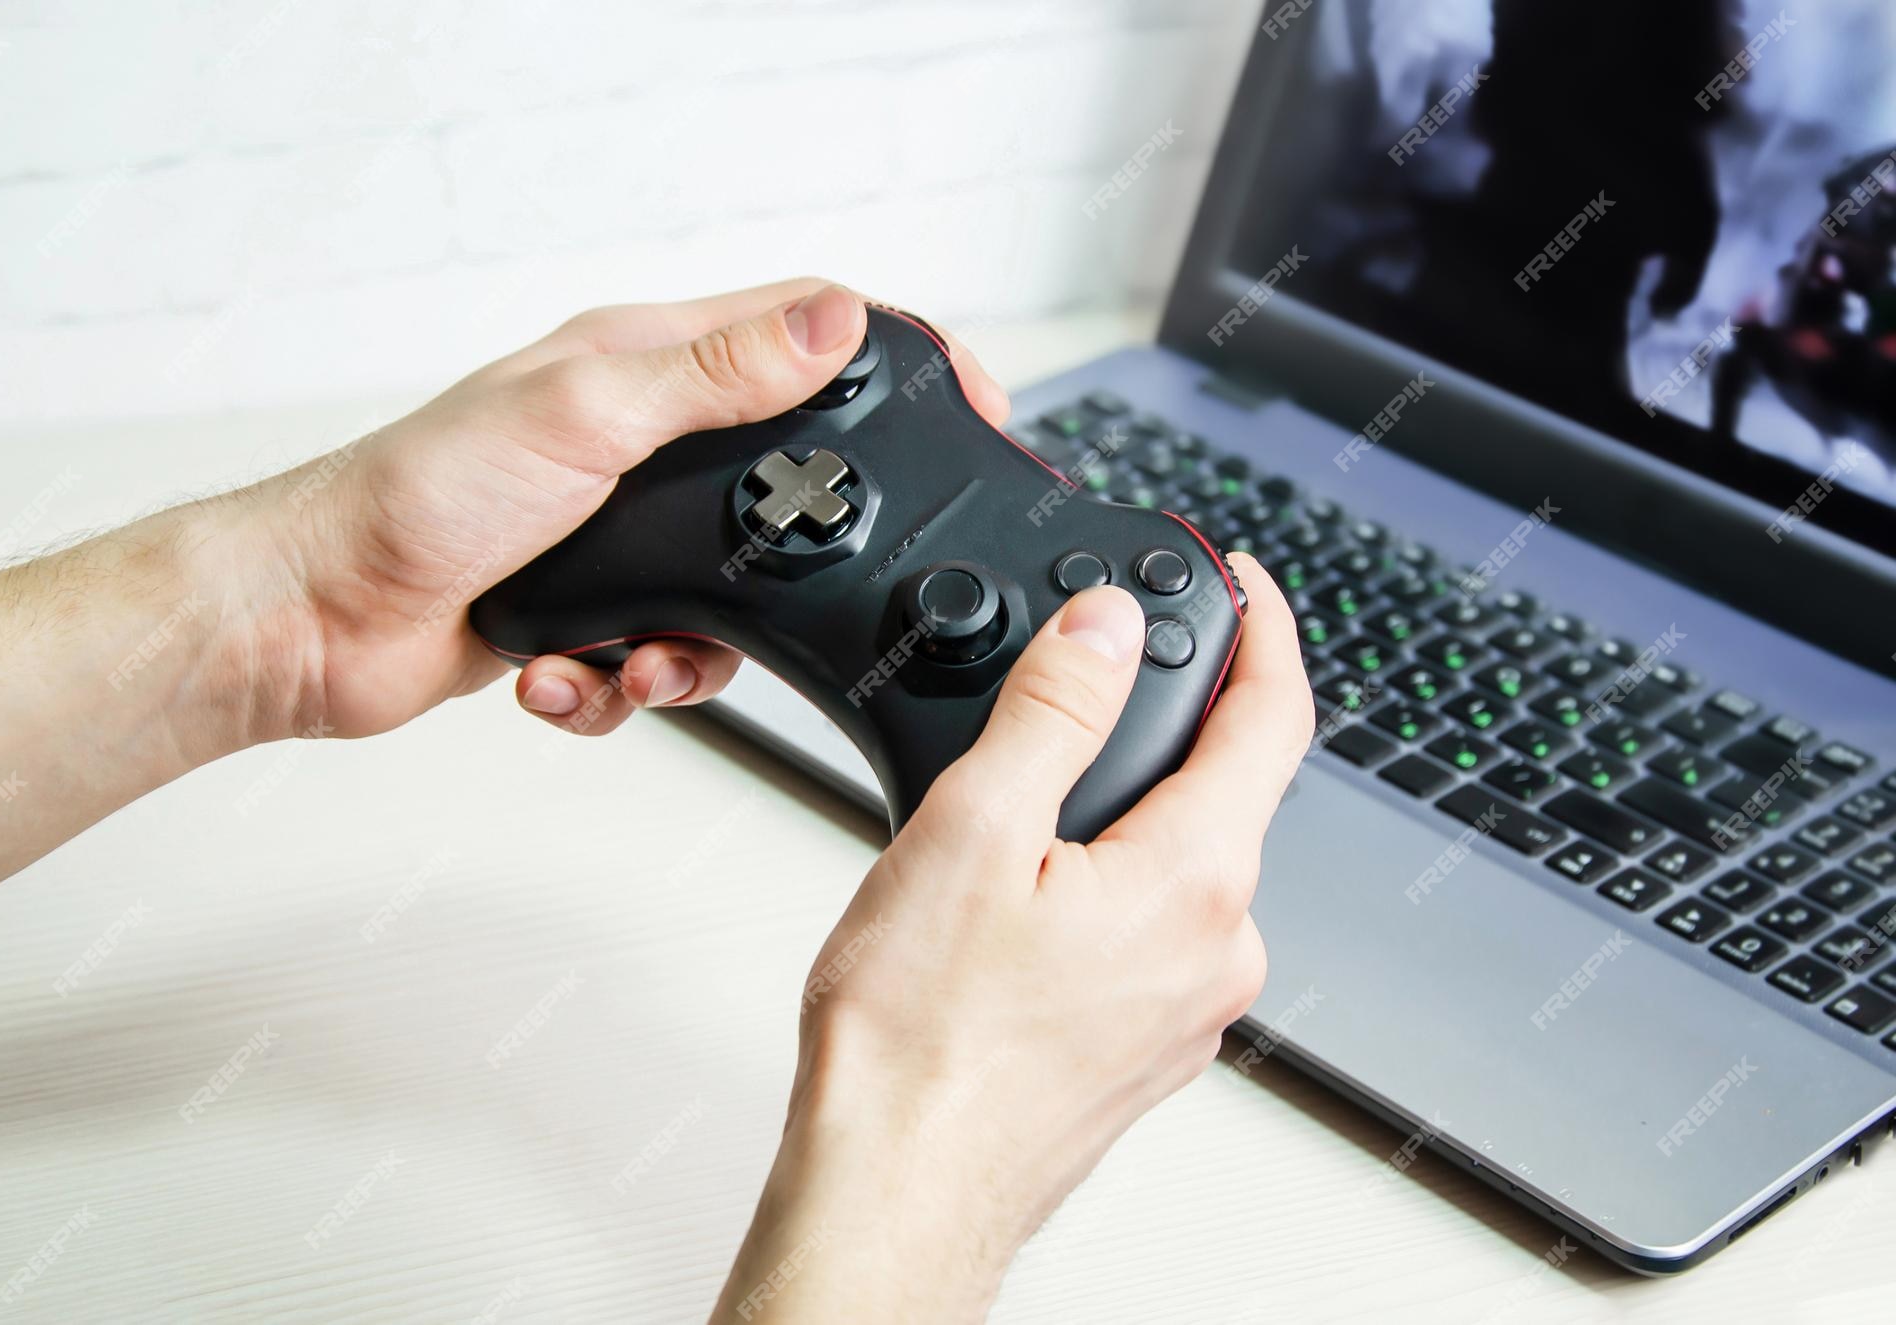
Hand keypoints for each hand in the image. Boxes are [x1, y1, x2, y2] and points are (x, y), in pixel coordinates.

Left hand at [247, 278, 1010, 741]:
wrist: (312, 622)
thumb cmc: (410, 498)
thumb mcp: (582, 417)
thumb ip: (715, 376)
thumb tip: (833, 322)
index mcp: (644, 365)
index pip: (804, 330)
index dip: (894, 359)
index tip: (970, 404)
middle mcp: (640, 442)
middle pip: (786, 482)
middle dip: (800, 551)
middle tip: (822, 586)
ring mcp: (620, 531)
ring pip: (733, 596)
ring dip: (695, 649)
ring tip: (641, 658)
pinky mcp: (596, 611)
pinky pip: (664, 659)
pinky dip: (623, 685)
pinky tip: (569, 675)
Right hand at [712, 557, 1311, 1322]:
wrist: (896, 1195)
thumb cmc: (920, 1044)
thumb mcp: (973, 830)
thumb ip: (1053, 711)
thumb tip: (1105, 626)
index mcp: (1195, 879)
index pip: (1274, 717)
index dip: (1264, 626)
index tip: (1241, 580)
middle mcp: (1219, 948)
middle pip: (1223, 790)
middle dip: (1159, 727)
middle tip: (1076, 685)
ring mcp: (1187, 1009)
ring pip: (1175, 866)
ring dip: (1116, 816)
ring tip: (1006, 819)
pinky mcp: (1145, 1049)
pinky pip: (1145, 934)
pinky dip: (1097, 890)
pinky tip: (1008, 912)